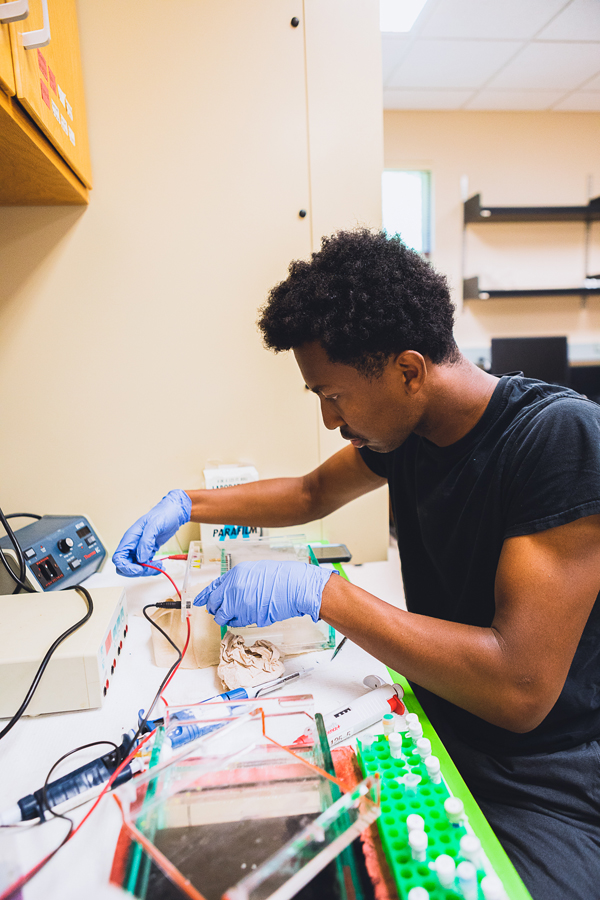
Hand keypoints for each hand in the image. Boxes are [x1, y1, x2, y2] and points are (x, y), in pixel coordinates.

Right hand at [112, 490, 191, 576]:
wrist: (174, 512)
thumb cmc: (163, 514)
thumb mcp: (154, 525)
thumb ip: (146, 542)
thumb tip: (140, 558)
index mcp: (130, 538)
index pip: (118, 558)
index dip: (125, 567)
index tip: (138, 568)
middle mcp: (132, 544)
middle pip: (125, 566)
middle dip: (136, 571)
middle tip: (150, 568)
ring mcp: (139, 548)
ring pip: (135, 567)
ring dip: (146, 570)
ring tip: (158, 566)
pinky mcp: (147, 551)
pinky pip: (144, 564)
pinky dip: (151, 568)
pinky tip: (159, 565)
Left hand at [194, 560, 335, 626]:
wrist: (294, 586)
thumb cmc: (280, 577)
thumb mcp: (254, 571)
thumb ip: (239, 580)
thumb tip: (229, 591)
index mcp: (234, 575)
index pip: (212, 588)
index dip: (204, 596)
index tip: (199, 601)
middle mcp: (232, 589)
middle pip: (214, 604)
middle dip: (216, 609)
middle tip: (220, 611)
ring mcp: (239, 603)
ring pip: (223, 617)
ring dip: (227, 618)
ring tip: (239, 613)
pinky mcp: (247, 616)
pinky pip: (236, 623)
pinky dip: (239, 621)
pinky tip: (248, 615)